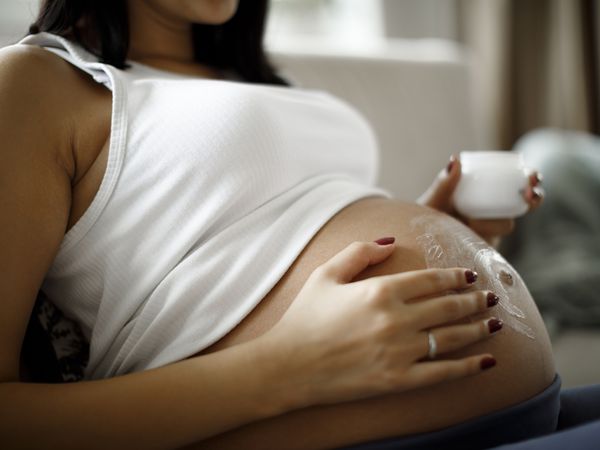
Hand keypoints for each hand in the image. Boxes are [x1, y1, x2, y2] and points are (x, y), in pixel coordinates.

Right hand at [259, 240, 500, 408]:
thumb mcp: (326, 274)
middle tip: (491, 297)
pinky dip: (469, 366)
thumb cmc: (304, 317)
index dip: (456, 277)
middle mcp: (397, 319)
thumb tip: (390, 242)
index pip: (431, 280)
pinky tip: (488, 361)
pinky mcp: (398, 380)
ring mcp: (400, 352)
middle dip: (475, 300)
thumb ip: (359, 252)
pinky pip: (443, 373)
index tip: (471, 276)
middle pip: (449, 306)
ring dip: (479, 328)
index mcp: (381, 290)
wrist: (288, 366)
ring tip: (495, 322)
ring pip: (452, 337)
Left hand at [417, 155, 543, 245]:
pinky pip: (496, 246)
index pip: (517, 185)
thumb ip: (443, 183)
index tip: (532, 176)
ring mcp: (492, 234)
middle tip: (528, 193)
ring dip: (492, 222)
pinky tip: (474, 234)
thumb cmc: (427, 217)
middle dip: (533, 198)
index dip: (531, 181)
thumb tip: (455, 159)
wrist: (418, 243)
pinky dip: (488, 237)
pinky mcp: (488, 251)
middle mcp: (493, 214)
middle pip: (523, 205)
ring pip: (507, 225)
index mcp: (487, 196)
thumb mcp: (434, 201)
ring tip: (469, 221)